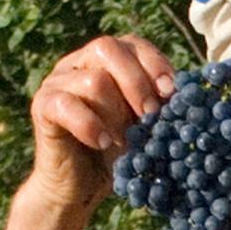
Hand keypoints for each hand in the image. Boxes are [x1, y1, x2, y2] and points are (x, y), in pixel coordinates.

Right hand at [25, 35, 176, 210]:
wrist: (80, 186)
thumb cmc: (118, 150)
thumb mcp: (145, 122)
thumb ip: (159, 101)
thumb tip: (189, 91)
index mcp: (108, 60)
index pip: (133, 44)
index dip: (155, 63)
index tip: (171, 91)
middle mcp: (79, 62)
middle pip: (107, 49)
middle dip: (137, 83)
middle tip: (151, 115)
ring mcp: (57, 81)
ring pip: (93, 80)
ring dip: (116, 113)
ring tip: (124, 139)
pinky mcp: (42, 105)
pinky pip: (66, 104)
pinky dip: (90, 125)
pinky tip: (101, 143)